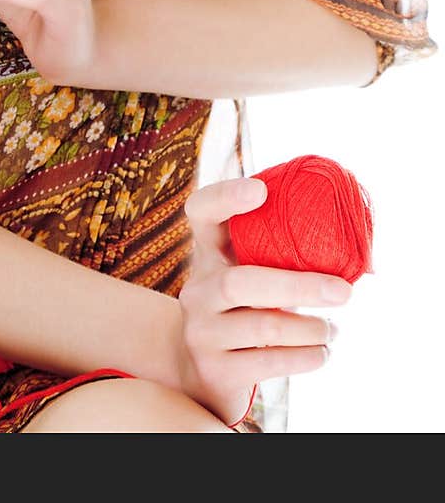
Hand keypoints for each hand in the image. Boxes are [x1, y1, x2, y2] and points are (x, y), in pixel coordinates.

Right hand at [176, 176, 347, 428]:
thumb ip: (283, 259)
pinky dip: (306, 357)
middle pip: (240, 282)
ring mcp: (202, 332)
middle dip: (299, 287)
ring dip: (310, 328)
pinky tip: (322, 352)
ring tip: (333, 329)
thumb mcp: (250, 279)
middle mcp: (198, 290)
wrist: (201, 373)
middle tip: (344, 292)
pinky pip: (269, 362)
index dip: (225, 197)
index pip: (202, 212)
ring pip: (263, 327)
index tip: (261, 189)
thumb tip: (364, 258)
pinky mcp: (216, 370)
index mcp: (208, 255)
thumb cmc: (244, 312)